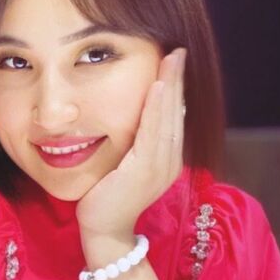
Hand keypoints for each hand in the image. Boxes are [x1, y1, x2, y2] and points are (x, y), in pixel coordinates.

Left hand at [77, 47, 186, 241]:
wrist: (102, 229)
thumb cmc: (106, 195)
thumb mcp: (124, 163)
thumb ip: (133, 142)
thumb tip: (133, 114)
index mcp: (166, 158)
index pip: (173, 115)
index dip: (175, 87)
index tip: (174, 59)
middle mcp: (169, 161)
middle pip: (175, 112)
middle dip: (177, 79)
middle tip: (177, 50)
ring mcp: (160, 167)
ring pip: (167, 118)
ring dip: (170, 86)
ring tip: (171, 59)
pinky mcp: (145, 171)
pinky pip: (152, 132)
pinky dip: (156, 108)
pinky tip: (158, 86)